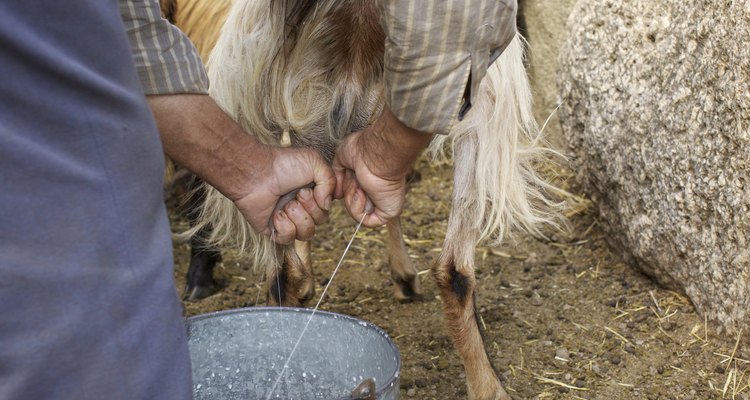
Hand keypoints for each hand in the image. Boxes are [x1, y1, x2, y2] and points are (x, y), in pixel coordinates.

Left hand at [232, 145, 335, 243]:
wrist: (255, 173)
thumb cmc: (282, 164)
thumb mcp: (314, 161)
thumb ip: (330, 181)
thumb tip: (326, 205)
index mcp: (311, 192)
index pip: (326, 208)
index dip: (321, 203)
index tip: (309, 189)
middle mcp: (301, 206)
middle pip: (320, 221)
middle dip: (310, 209)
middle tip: (297, 194)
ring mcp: (288, 219)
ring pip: (307, 234)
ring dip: (298, 219)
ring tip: (285, 206)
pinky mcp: (274, 229)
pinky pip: (288, 239)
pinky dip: (284, 227)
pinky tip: (276, 214)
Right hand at [332, 106, 431, 226]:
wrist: (374, 152)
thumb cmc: (362, 149)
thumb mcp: (342, 159)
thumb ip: (337, 176)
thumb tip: (335, 193)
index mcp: (369, 181)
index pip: (352, 195)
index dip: (345, 189)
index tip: (347, 176)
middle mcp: (377, 193)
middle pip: (353, 205)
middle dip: (348, 193)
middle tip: (355, 179)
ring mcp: (383, 203)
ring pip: (358, 214)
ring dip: (352, 199)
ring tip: (359, 184)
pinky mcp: (388, 211)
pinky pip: (367, 221)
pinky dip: (358, 210)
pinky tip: (362, 193)